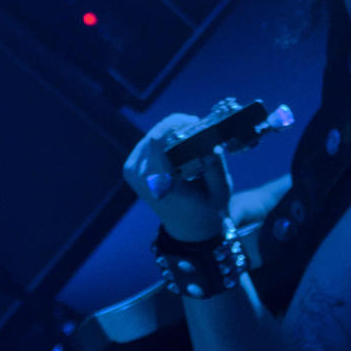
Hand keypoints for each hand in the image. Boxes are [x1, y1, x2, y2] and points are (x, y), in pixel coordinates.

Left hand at [123, 114, 232, 241]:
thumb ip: (216, 167)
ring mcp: (131, 173)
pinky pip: (147, 143)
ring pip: (152, 135)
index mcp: (160, 185)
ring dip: (172, 132)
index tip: (199, 123)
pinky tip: (178, 145)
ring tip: (191, 138)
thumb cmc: (207, 209)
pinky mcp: (129, 168)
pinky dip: (164, 140)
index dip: (179, 123)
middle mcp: (141, 178)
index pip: (157, 141)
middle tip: (199, 128)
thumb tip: (213, 144)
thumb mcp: (221, 191)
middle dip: (178, 126)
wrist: (187, 227)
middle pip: (155, 134)